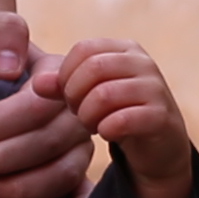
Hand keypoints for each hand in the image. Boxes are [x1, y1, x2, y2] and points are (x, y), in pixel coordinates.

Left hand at [0, 14, 101, 197]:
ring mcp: (77, 145)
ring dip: (22, 188)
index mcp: (59, 76)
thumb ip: (2, 32)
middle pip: (51, 143)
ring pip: (63, 174)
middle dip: (3, 155)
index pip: (38, 105)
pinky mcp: (72, 174)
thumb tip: (6, 71)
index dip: (0, 118)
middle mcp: (74, 113)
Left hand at [63, 38, 198, 197]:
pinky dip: (106, 130)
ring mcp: (155, 88)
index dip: (67, 75)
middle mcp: (143, 63)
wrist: (158, 148)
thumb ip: (62, 85)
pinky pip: (121, 120)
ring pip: (104, 95)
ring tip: (93, 124)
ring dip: (88, 116)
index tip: (69, 96)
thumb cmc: (116, 114)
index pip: (83, 49)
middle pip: (93, 68)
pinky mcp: (161, 116)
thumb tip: (38, 83)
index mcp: (125, 49)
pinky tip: (108, 133)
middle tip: (78, 113)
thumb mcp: (87, 95)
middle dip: (75, 95)